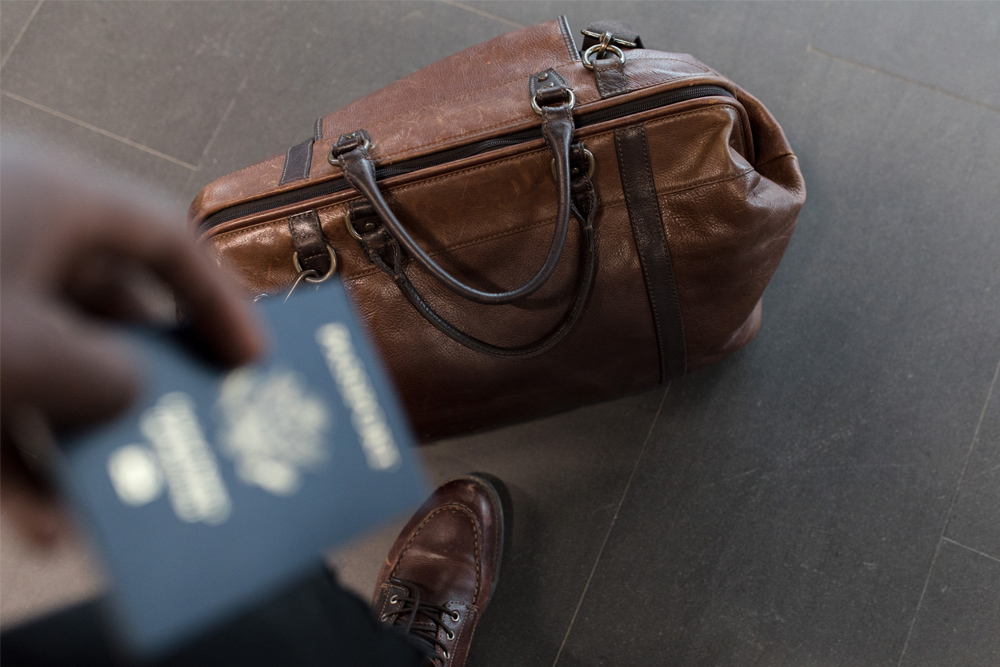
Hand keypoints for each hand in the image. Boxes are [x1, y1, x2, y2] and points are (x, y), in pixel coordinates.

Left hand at [1, 141, 266, 544]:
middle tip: (190, 434)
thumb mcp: (30, 354)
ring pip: (45, 366)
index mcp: (53, 198)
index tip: (253, 364)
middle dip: (146, 388)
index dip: (220, 305)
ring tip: (114, 503)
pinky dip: (11, 456)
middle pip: (109, 311)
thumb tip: (129, 393)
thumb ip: (109, 377)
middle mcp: (12, 233)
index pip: (168, 242)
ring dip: (79, 440)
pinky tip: (32, 520)